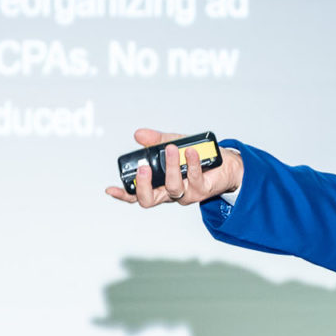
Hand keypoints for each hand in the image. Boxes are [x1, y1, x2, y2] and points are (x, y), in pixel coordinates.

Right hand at [103, 129, 242, 207]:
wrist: (226, 163)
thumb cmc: (196, 157)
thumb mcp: (173, 143)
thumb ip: (156, 140)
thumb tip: (139, 134)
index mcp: (158, 185)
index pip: (136, 194)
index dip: (122, 194)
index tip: (110, 188)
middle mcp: (169, 193)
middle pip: (149, 200)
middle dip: (143, 186)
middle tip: (143, 168)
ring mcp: (185, 194)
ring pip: (173, 188)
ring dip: (170, 167)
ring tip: (171, 149)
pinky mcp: (201, 191)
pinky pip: (194, 179)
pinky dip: (191, 163)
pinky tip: (190, 151)